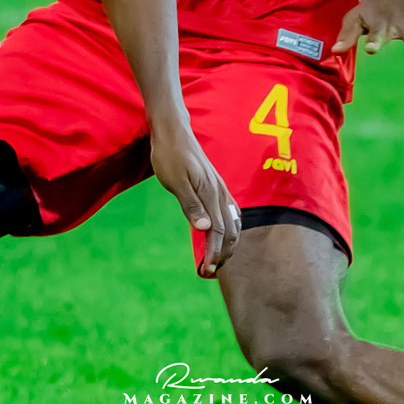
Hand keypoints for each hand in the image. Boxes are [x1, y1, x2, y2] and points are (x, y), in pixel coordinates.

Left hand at [149, 123, 240, 278]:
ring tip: (216, 259)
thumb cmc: (170, 155)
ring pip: (233, 223)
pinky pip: (231, 212)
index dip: (213, 253)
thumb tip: (205, 229)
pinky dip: (230, 229)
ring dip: (227, 244)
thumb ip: (190, 205)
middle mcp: (220, 193)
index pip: (218, 232)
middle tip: (209, 272)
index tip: (206, 270)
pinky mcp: (217, 186)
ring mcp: (221, 189)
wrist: (173, 131)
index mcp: (211, 194)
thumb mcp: (175, 181)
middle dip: (222, 254)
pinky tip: (223, 236)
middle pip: (230, 231)